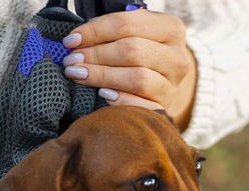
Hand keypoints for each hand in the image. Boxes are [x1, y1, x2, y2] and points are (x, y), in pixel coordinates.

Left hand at [60, 9, 197, 129]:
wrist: (160, 81)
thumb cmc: (138, 54)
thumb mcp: (131, 35)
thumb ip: (110, 31)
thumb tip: (75, 40)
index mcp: (171, 28)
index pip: (128, 24)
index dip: (96, 31)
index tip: (70, 41)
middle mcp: (177, 56)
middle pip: (132, 50)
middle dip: (95, 55)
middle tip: (71, 61)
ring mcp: (173, 85)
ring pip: (137, 78)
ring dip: (102, 76)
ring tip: (79, 75)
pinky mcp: (165, 108)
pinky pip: (143, 106)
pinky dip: (121, 100)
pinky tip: (103, 95)